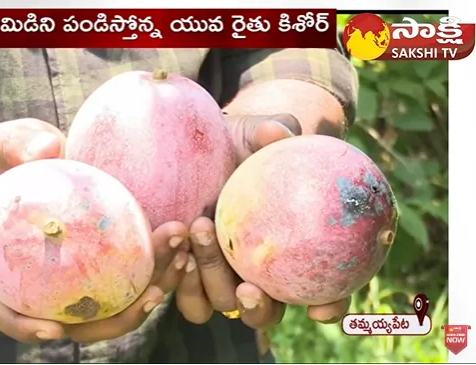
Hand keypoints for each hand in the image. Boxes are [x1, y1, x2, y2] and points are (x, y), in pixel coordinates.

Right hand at [0, 118, 190, 343]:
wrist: (39, 160)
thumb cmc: (14, 157)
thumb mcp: (9, 145)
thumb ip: (18, 146)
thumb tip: (46, 149)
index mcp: (8, 271)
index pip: (8, 312)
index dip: (25, 327)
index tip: (54, 328)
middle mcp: (47, 286)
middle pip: (79, 320)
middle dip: (121, 314)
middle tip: (154, 291)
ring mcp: (81, 280)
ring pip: (116, 306)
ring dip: (153, 291)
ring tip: (183, 259)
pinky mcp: (109, 265)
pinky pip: (134, 278)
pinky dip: (160, 269)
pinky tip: (184, 246)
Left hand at [176, 114, 350, 328]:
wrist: (198, 149)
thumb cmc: (238, 143)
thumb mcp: (254, 133)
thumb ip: (272, 130)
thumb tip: (279, 131)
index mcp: (289, 252)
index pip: (322, 289)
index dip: (330, 306)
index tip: (320, 309)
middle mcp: (257, 273)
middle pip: (265, 313)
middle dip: (258, 308)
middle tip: (248, 286)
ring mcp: (219, 275)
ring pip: (220, 304)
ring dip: (210, 282)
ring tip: (201, 232)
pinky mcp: (184, 272)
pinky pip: (183, 293)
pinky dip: (178, 278)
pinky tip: (174, 240)